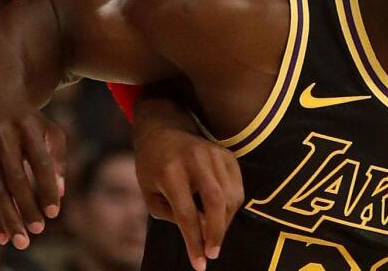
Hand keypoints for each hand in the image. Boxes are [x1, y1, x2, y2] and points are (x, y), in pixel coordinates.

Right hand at [0, 94, 66, 249]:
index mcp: (26, 125)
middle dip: (26, 207)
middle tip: (38, 231)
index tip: (54, 213)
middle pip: (14, 177)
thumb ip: (57, 158)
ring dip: (7, 217)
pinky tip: (1, 235)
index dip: (46, 187)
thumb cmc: (27, 119)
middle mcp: (2, 134)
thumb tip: (59, 193)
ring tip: (20, 241)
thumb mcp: (48, 129)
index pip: (39, 161)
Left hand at [134, 125, 244, 270]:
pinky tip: (221, 215)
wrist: (163, 130)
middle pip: (215, 203)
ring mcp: (214, 154)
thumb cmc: (152, 166)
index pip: (186, 213)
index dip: (194, 242)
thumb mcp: (150, 192)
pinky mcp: (227, 154)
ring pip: (230, 197)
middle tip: (212, 252)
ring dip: (225, 222)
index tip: (200, 264)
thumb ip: (171, 215)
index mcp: (170, 171)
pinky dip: (232, 206)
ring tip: (213, 234)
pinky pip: (237, 187)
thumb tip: (200, 233)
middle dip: (216, 233)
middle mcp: (195, 160)